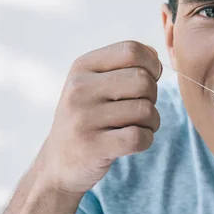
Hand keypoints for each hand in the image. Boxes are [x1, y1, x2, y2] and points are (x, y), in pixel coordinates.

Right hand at [36, 41, 161, 195]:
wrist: (59, 163)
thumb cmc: (88, 117)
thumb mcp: (95, 83)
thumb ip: (125, 65)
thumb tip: (154, 55)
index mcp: (82, 66)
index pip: (131, 50)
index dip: (152, 64)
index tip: (150, 79)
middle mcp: (79, 88)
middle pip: (143, 80)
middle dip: (152, 96)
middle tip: (140, 109)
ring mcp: (83, 118)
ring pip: (145, 110)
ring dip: (151, 121)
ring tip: (135, 126)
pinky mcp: (93, 146)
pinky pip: (140, 137)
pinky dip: (146, 139)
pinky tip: (132, 142)